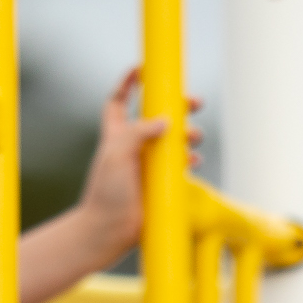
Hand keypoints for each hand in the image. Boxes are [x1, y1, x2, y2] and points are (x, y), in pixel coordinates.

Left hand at [76, 66, 201, 261]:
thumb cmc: (105, 194)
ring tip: (196, 137)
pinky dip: (188, 162)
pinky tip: (194, 162)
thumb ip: (138, 133)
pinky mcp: (157, 186)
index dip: (129, 84)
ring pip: (171, 142)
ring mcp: (145, 167)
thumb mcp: (117, 155)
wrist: (107, 232)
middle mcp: (132, 148)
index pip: (120, 101)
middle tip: (195, 104)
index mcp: (117, 135)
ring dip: (186, 135)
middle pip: (155, 117)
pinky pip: (177, 169)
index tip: (143, 70)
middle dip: (175, 107)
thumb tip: (165, 120)